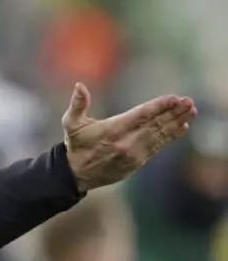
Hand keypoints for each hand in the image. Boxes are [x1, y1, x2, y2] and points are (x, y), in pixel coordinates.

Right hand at [63, 82, 195, 191]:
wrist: (76, 175)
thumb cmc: (75, 145)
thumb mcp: (71, 124)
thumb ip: (77, 104)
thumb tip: (79, 86)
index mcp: (112, 130)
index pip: (141, 115)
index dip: (159, 106)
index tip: (174, 97)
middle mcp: (126, 143)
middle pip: (155, 124)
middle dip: (173, 112)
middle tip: (189, 101)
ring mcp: (133, 154)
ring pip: (159, 135)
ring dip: (176, 122)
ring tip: (191, 111)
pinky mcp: (137, 163)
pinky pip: (157, 147)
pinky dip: (170, 136)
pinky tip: (181, 127)